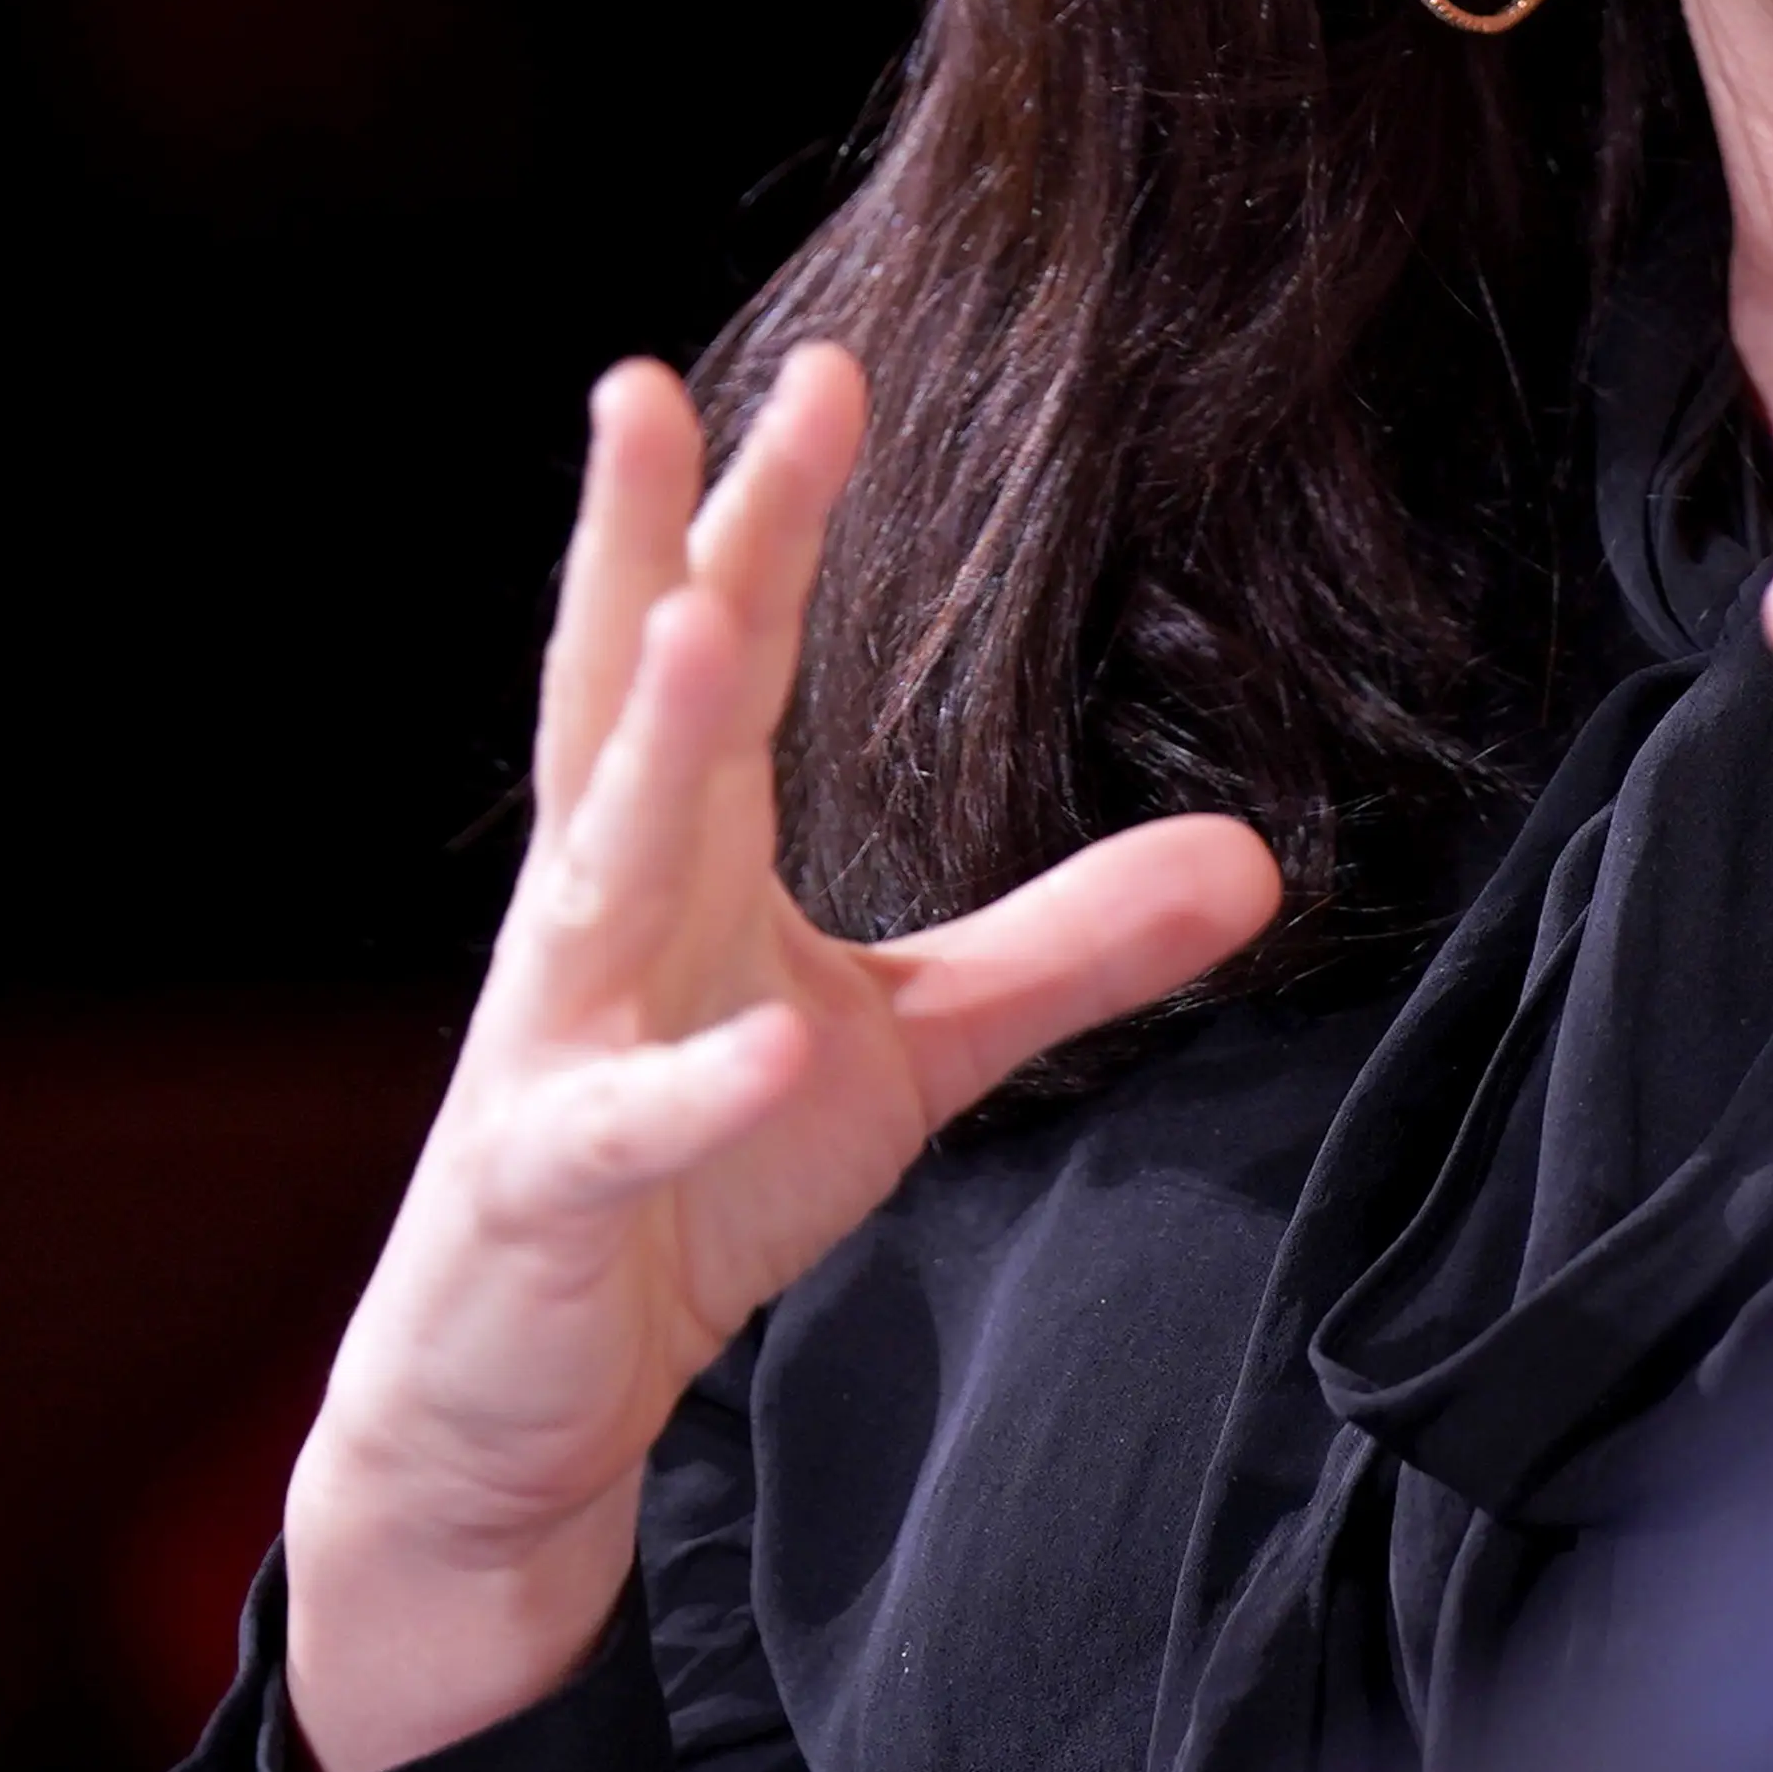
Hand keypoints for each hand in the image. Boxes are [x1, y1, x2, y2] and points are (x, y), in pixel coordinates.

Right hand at [279, 345, 1280, 1771]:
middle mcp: (595, 918)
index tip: (830, 367)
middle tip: (644, 383)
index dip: (767, 512)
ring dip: (651, 747)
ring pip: (593, 869)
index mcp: (677, 857)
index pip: (723, 652)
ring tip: (709, 620)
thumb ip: (1060, 952)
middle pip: (620, 700)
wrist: (514, 1404)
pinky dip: (697, 1089)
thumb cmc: (694, 1189)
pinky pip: (622, 1130)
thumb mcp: (903, 1050)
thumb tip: (1258, 858)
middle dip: (637, 543)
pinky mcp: (545, 1191)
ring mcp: (554, 1047)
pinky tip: (779, 1047)